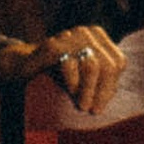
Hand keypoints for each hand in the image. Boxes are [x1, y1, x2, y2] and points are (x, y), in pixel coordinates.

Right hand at [8, 25, 125, 115]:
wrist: (25, 64)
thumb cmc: (59, 73)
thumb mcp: (84, 77)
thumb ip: (102, 82)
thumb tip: (117, 99)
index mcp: (99, 38)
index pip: (118, 63)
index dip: (110, 87)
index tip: (99, 108)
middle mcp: (87, 33)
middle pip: (109, 65)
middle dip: (101, 92)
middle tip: (90, 111)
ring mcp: (70, 35)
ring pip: (92, 66)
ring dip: (87, 90)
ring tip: (81, 105)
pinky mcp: (53, 44)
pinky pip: (70, 65)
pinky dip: (72, 83)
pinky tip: (70, 92)